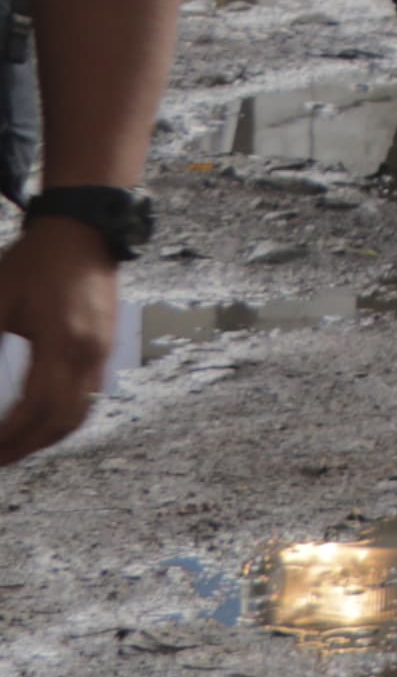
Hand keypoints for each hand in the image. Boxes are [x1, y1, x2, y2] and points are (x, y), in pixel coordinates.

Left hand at [0, 220, 119, 464]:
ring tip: (16, 447)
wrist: (84, 229)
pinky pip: (89, 396)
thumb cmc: (37, 261)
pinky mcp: (106, 346)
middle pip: (60, 420)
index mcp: (63, 341)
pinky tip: (41, 420)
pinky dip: (64, 419)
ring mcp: (103, 350)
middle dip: (25, 446)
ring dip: (47, 437)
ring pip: (79, 413)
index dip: (9, 436)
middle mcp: (89, 352)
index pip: (35, 407)